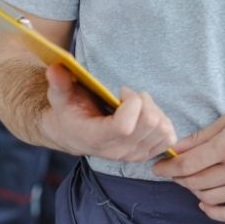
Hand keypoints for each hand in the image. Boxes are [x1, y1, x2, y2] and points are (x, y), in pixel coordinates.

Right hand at [43, 63, 176, 161]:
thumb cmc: (69, 111)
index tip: (122, 90)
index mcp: (96, 138)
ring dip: (155, 110)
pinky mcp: (144, 154)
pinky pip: (168, 138)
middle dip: (145, 101)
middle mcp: (116, 151)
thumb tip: (55, 67)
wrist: (72, 133)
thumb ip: (60, 83)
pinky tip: (148, 116)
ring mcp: (132, 155)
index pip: (125, 126)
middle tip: (132, 96)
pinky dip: (164, 123)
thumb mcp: (61, 96)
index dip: (131, 102)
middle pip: (150, 124)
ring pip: (162, 129)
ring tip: (139, 106)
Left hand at [152, 105, 224, 222]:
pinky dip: (211, 211)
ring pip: (207, 197)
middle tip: (176, 171)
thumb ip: (201, 136)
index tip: (158, 166)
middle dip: (179, 177)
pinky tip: (205, 201)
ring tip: (193, 180)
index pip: (188, 164)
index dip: (168, 167)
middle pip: (195, 182)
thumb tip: (174, 149)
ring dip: (194, 190)